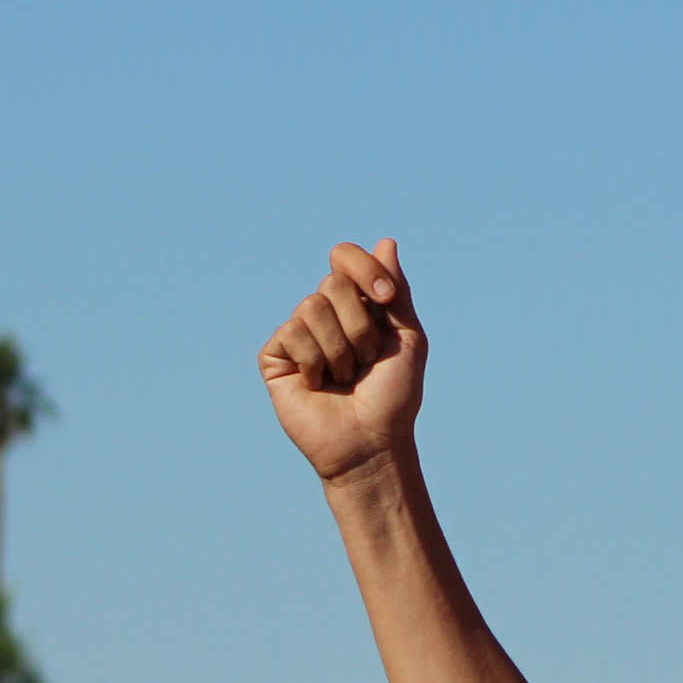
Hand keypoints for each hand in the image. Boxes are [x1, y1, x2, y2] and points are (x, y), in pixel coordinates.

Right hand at [262, 239, 426, 484]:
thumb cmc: (394, 396)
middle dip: (360, 325)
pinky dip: (315, 362)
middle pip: (333, 282)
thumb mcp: (408, 338)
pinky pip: (293, 333)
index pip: (344, 257)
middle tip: (366, 360)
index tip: (386, 300)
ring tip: (344, 377)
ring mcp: (297, 334)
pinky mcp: (275, 355)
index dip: (364, 270)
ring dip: (341, 349)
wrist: (372, 441)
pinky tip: (318, 385)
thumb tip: (385, 241)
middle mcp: (323, 314)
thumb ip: (396, 291)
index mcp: (354, 304)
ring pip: (312, 307)